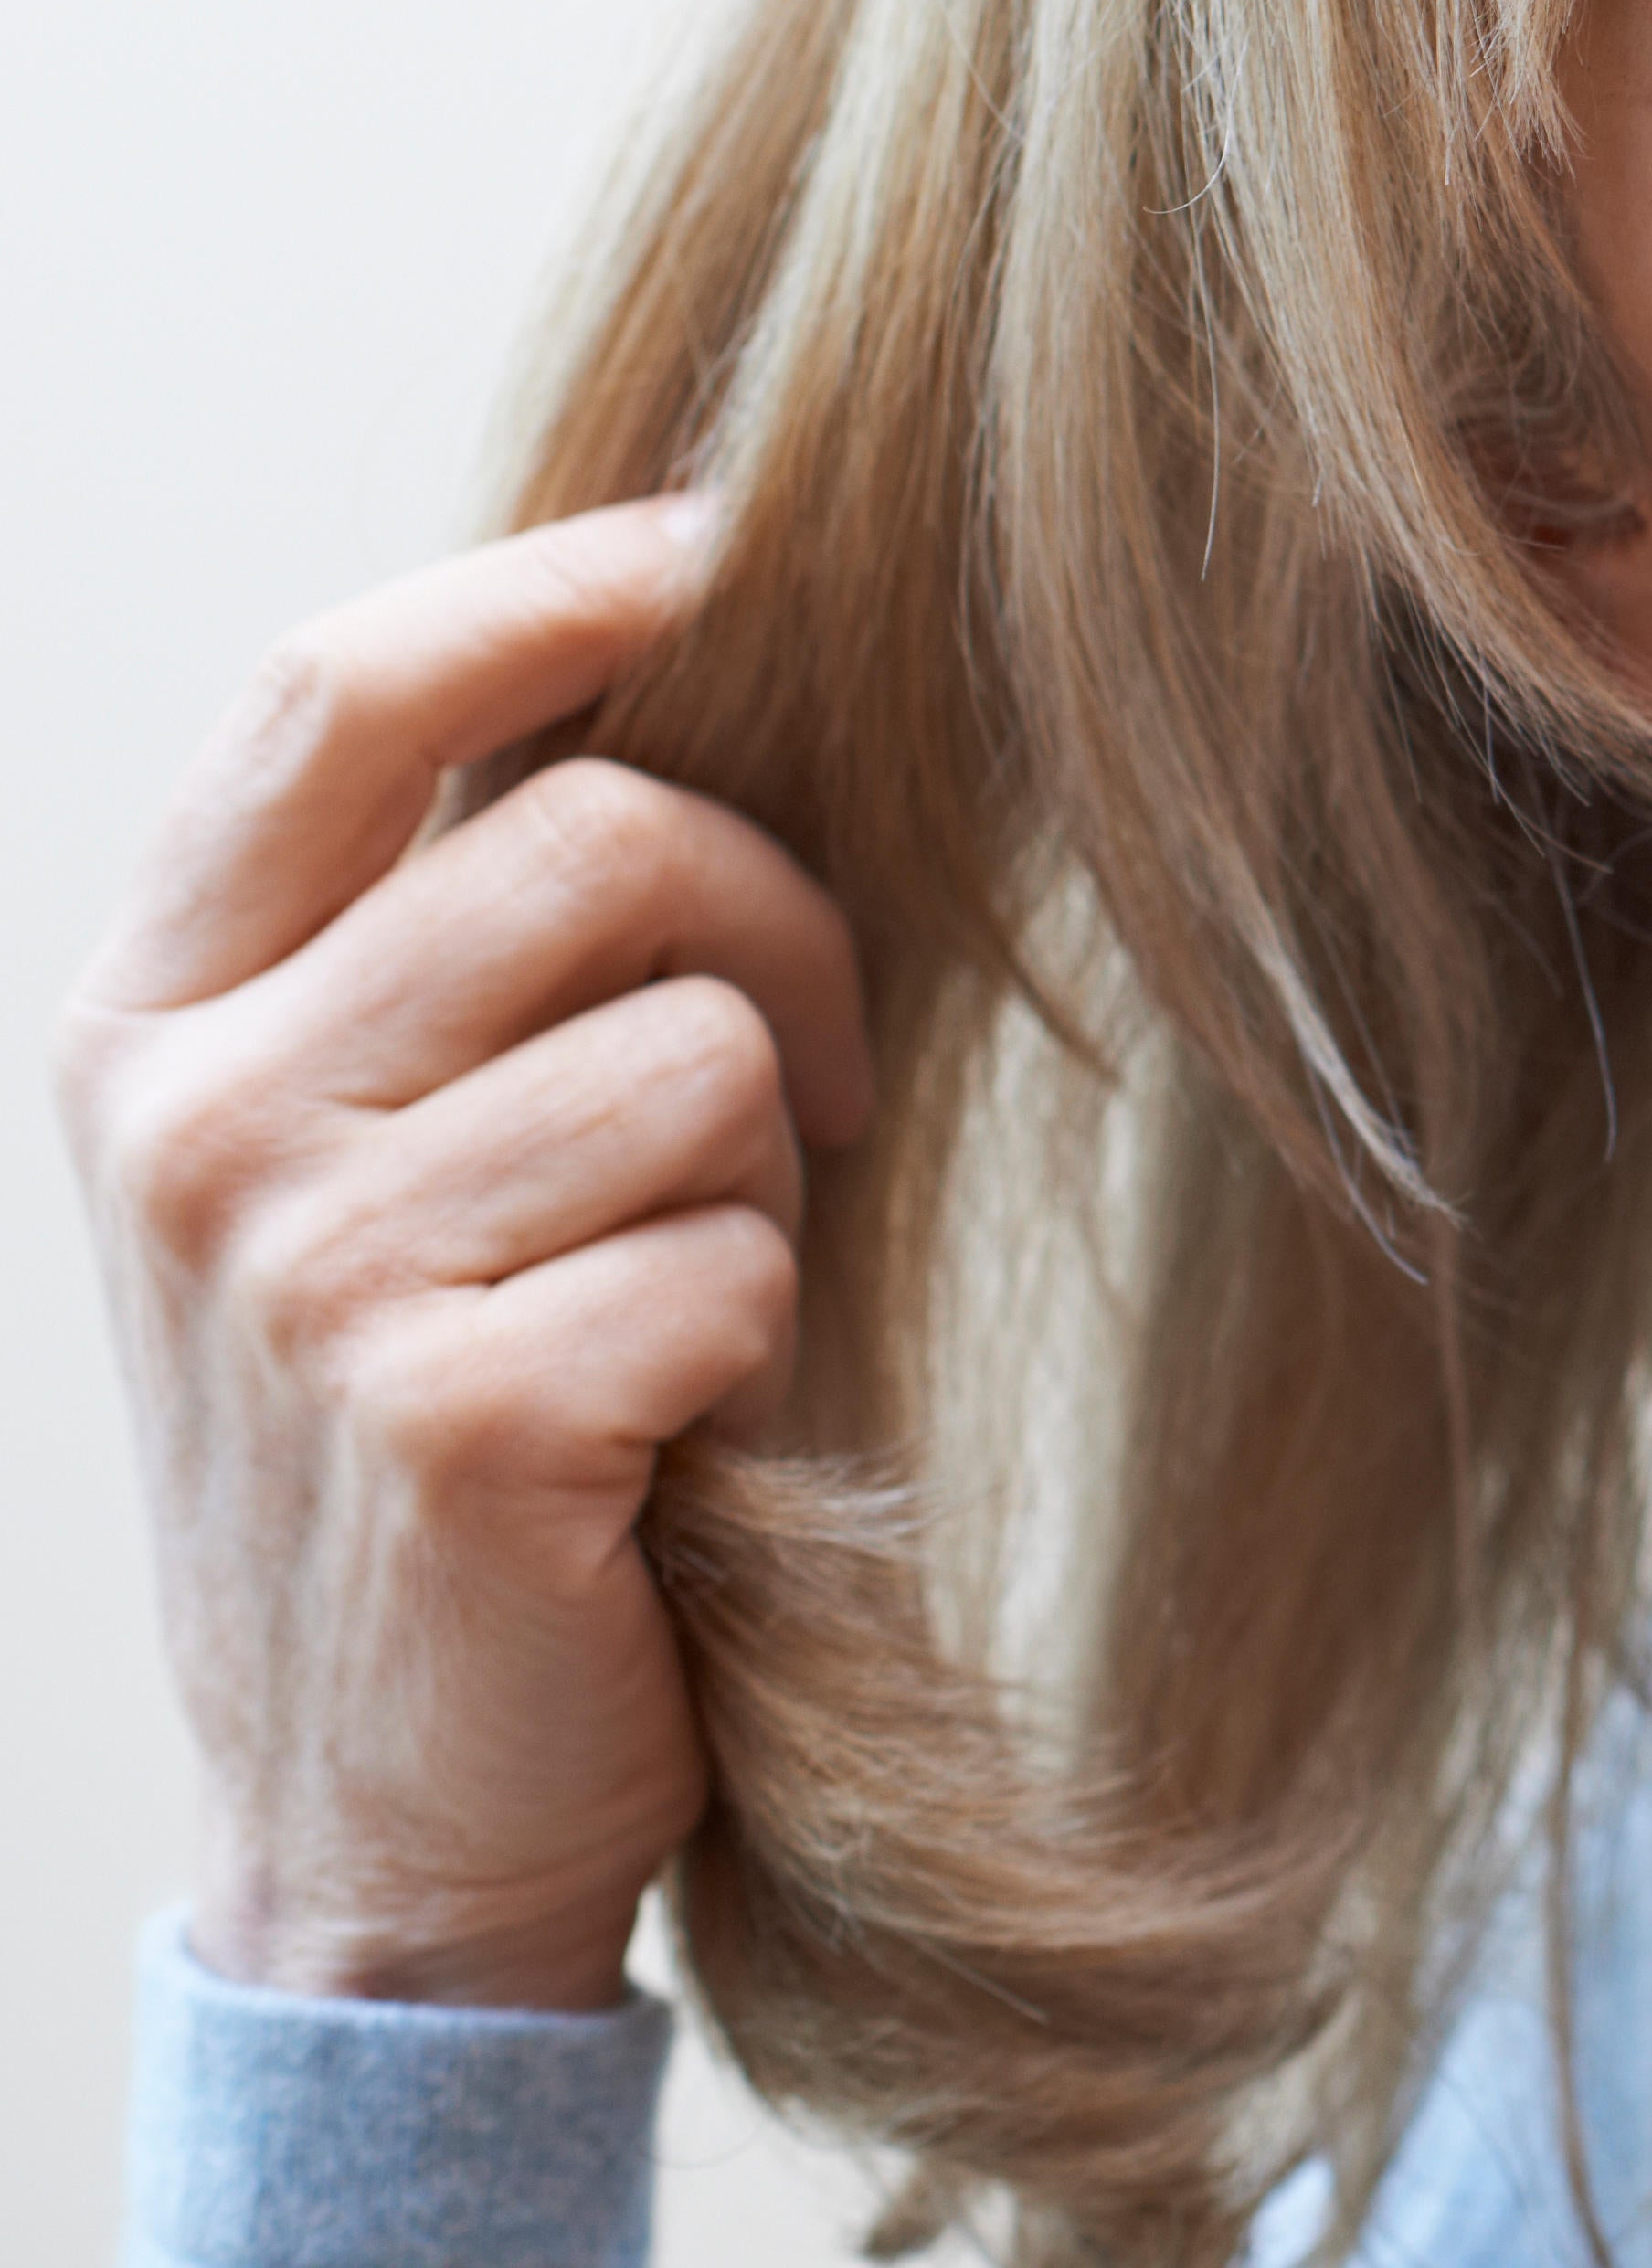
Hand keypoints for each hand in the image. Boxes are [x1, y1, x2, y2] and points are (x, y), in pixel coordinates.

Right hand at [52, 502, 866, 2009]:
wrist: (380, 1807)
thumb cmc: (442, 1425)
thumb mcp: (369, 1154)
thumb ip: (443, 937)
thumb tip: (666, 634)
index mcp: (153, 1018)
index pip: (335, 693)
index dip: (548, 586)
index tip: (715, 542)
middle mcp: (191, 1123)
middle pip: (596, 838)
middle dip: (775, 933)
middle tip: (799, 1088)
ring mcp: (297, 1274)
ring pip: (697, 1051)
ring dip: (759, 1173)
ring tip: (673, 1296)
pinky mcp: (443, 1417)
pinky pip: (732, 1257)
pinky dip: (758, 1336)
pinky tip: (665, 1433)